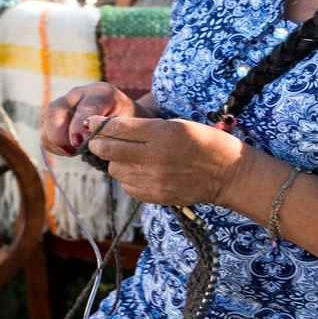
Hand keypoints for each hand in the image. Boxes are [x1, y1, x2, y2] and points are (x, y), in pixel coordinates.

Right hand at [41, 82, 136, 156]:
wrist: (125, 120)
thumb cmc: (128, 123)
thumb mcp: (127, 125)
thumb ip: (109, 130)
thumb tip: (85, 141)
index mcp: (101, 92)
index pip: (85, 107)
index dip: (78, 125)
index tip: (78, 143)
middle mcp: (78, 94)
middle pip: (55, 109)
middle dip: (58, 133)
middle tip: (72, 149)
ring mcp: (65, 105)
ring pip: (47, 121)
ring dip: (56, 141)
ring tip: (74, 151)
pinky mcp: (57, 118)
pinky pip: (46, 133)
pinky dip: (54, 146)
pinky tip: (70, 151)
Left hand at [85, 115, 244, 205]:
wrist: (227, 173)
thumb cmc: (203, 141)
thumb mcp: (176, 123)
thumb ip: (144, 126)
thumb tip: (110, 126)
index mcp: (162, 133)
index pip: (117, 128)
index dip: (98, 124)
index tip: (90, 122)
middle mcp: (155, 157)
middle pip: (109, 149)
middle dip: (98, 142)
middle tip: (97, 139)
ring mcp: (155, 180)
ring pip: (115, 169)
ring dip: (115, 161)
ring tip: (128, 155)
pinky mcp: (156, 196)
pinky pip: (127, 186)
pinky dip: (128, 177)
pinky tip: (139, 170)